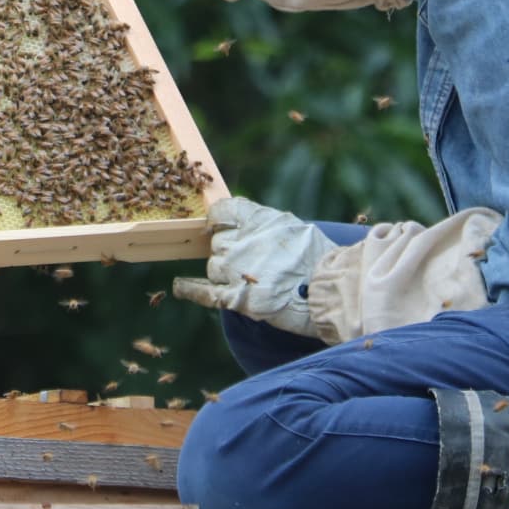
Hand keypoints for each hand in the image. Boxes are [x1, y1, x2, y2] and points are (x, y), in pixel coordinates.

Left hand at [173, 196, 334, 337]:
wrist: (329, 290)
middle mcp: (242, 241)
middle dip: (228, 252)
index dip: (217, 219)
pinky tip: (179, 286)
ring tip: (252, 280)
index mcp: (258, 219)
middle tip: (252, 263)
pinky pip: (204, 292)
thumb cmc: (316, 258)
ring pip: (213, 266)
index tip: (217, 225)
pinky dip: (189, 288)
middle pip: (216, 243)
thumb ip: (261, 223)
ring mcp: (237, 270)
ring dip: (225, 273)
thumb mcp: (290, 226)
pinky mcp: (238, 298)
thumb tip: (236, 221)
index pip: (221, 210)